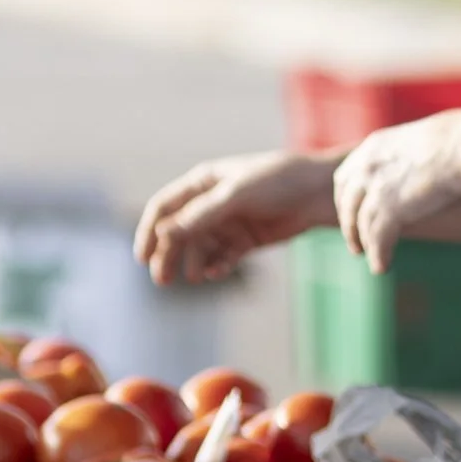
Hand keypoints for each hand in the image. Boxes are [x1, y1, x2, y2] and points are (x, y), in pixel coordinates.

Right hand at [135, 151, 336, 285]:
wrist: (319, 193)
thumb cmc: (278, 181)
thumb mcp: (236, 195)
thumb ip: (201, 215)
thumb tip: (163, 235)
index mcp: (202, 182)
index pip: (164, 207)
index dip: (149, 231)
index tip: (142, 257)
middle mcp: (210, 202)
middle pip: (178, 232)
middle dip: (168, 255)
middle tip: (162, 280)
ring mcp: (228, 222)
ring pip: (199, 248)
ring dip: (191, 263)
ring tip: (194, 278)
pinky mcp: (245, 240)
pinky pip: (222, 257)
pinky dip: (215, 266)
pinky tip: (215, 273)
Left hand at [332, 112, 460, 274]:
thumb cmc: (459, 139)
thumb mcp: (423, 139)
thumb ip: (412, 155)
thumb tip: (429, 166)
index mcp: (374, 147)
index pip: (346, 176)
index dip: (346, 199)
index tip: (351, 212)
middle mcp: (367, 167)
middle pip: (347, 203)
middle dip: (349, 225)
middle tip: (357, 244)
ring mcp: (376, 189)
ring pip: (362, 225)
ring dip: (365, 244)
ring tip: (373, 260)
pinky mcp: (390, 211)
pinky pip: (378, 241)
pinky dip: (379, 256)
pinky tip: (382, 267)